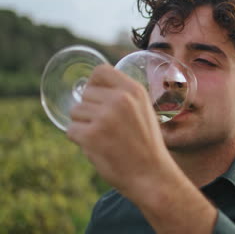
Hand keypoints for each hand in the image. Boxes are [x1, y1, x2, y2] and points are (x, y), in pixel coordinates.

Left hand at [67, 64, 169, 197]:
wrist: (151, 174)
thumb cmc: (146, 144)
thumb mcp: (144, 110)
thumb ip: (124, 96)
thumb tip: (92, 87)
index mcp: (134, 90)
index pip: (101, 71)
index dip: (95, 84)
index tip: (98, 98)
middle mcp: (120, 99)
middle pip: (85, 94)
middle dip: (90, 110)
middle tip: (107, 128)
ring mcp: (104, 117)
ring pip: (75, 112)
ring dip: (84, 125)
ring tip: (105, 138)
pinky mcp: (91, 135)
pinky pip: (71, 130)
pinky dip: (80, 140)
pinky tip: (98, 148)